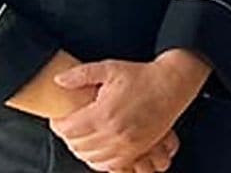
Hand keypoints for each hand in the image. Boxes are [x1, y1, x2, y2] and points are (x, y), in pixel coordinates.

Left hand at [51, 50, 208, 170]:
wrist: (172, 85)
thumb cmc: (142, 76)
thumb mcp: (110, 68)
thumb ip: (81, 74)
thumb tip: (58, 80)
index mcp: (104, 112)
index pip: (67, 129)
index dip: (58, 124)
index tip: (58, 119)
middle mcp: (114, 132)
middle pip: (77, 146)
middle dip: (68, 137)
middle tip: (69, 126)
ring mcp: (126, 144)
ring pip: (90, 158)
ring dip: (81, 149)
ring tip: (82, 137)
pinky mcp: (136, 151)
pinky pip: (108, 165)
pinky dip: (98, 160)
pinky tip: (97, 149)